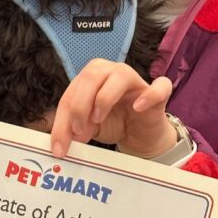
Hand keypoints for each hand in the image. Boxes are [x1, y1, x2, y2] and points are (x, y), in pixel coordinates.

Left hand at [49, 59, 175, 158]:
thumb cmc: (112, 123)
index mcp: (90, 77)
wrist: (140, 135)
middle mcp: (111, 71)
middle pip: (91, 76)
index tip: (59, 147)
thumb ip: (73, 130)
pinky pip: (158, 87)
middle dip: (79, 105)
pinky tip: (137, 107)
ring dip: (104, 98)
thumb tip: (59, 142)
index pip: (70, 93)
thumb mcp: (88, 128)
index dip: (62, 120)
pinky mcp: (158, 94)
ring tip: (98, 120)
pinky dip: (148, 96)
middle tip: (77, 130)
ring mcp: (135, 80)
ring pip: (120, 75)